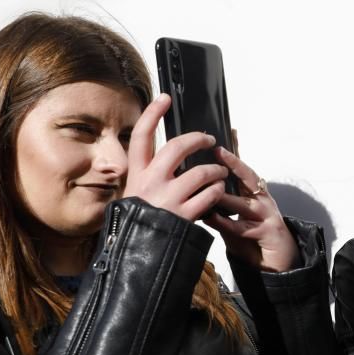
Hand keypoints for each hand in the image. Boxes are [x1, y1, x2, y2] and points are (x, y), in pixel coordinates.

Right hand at [123, 94, 228, 220]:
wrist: (139, 256)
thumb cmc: (140, 223)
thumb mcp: (134, 196)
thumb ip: (148, 175)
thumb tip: (166, 156)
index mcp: (136, 176)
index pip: (141, 137)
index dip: (152, 114)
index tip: (164, 98)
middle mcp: (150, 183)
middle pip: (177, 147)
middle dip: (197, 139)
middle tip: (209, 140)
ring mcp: (168, 199)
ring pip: (201, 172)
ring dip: (215, 170)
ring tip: (219, 173)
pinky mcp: (185, 215)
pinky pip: (211, 195)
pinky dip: (218, 191)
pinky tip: (219, 192)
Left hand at [203, 146, 300, 272]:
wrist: (278, 262)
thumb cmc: (253, 239)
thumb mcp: (234, 220)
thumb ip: (219, 207)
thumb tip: (196, 194)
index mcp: (255, 194)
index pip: (242, 171)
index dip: (232, 156)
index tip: (217, 143)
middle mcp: (262, 200)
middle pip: (248, 177)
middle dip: (234, 164)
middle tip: (218, 152)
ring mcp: (267, 215)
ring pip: (244, 203)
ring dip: (227, 197)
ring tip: (211, 189)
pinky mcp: (268, 232)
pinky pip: (244, 227)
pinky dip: (227, 223)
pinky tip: (212, 219)